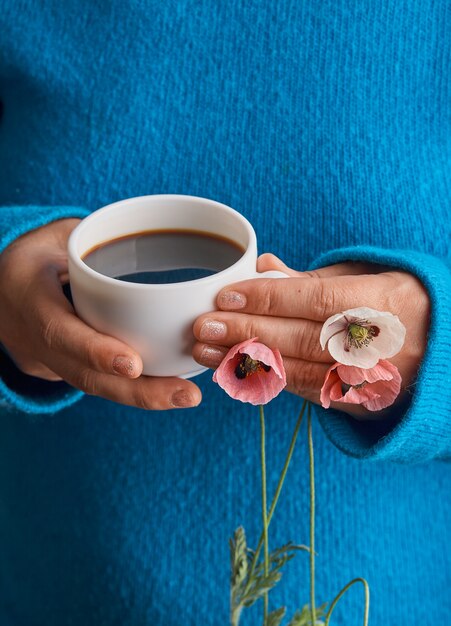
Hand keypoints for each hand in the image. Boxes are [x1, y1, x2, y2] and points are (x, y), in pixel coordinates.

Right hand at [0, 219, 200, 409]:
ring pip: (97, 386)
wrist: (1, 295)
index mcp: (31, 300)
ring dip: (145, 396)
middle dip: (138, 391)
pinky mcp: (67, 369)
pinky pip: (101, 382)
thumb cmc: (32, 258)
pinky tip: (173, 389)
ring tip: (187, 396)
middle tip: (187, 395)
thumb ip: (89, 236)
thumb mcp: (50, 237)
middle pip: (86, 376)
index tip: (133, 365)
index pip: (59, 331)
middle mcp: (37, 340)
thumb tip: (139, 230)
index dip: (95, 351)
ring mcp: (50, 361)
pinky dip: (137, 388)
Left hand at [192, 254, 429, 418]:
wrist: (442, 354)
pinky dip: (267, 380)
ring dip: (246, 360)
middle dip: (246, 331)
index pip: (316, 300)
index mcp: (381, 304)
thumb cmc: (398, 305)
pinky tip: (235, 370)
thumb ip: (313, 277)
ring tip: (206, 352)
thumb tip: (263, 267)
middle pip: (300, 338)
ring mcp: (366, 380)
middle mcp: (375, 346)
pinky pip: (305, 391)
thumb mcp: (369, 278)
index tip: (227, 295)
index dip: (268, 298)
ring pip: (297, 371)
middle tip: (204, 326)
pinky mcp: (356, 403)